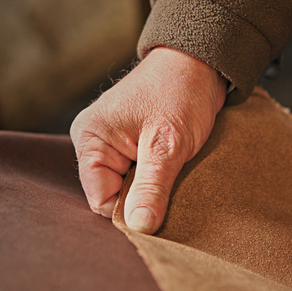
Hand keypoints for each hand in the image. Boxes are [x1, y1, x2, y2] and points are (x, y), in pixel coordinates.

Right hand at [70, 47, 226, 233]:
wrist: (200, 63)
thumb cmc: (181, 92)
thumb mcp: (167, 143)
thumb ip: (151, 187)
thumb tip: (139, 227)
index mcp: (91, 139)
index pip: (100, 199)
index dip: (129, 210)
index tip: (160, 209)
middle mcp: (95, 143)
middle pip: (113, 195)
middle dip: (143, 199)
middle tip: (172, 189)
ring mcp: (113, 145)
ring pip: (130, 188)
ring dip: (153, 190)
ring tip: (175, 176)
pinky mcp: (131, 146)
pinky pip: (140, 177)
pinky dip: (159, 180)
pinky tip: (175, 173)